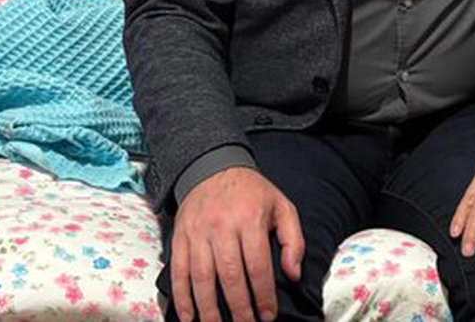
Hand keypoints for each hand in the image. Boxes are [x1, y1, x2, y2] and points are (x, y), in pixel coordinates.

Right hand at [170, 167, 304, 321]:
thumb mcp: (282, 206)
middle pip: (229, 275)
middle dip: (238, 307)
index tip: (268, 315)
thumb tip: (294, 274)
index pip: (257, 264)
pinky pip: (179, 272)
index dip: (263, 294)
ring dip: (209, 309)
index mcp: (250, 219)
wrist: (212, 167)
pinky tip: (190, 317)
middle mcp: (222, 227)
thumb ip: (294, 240)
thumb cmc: (252, 193)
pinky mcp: (180, 238)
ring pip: (202, 277)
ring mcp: (198, 233)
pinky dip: (182, 297)